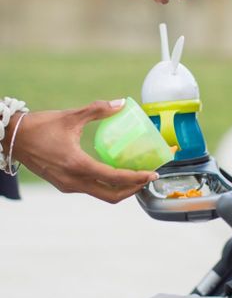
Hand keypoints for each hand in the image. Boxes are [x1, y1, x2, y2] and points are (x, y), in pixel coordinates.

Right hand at [11, 100, 157, 202]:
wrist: (10, 138)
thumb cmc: (39, 126)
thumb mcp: (70, 116)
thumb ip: (98, 109)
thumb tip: (121, 102)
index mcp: (77, 165)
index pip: (115, 178)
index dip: (137, 178)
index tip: (153, 174)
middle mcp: (73, 181)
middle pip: (112, 195)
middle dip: (133, 189)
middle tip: (148, 178)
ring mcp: (68, 186)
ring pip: (102, 195)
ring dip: (121, 190)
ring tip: (137, 177)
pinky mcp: (64, 185)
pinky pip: (92, 190)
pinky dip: (108, 186)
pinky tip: (116, 174)